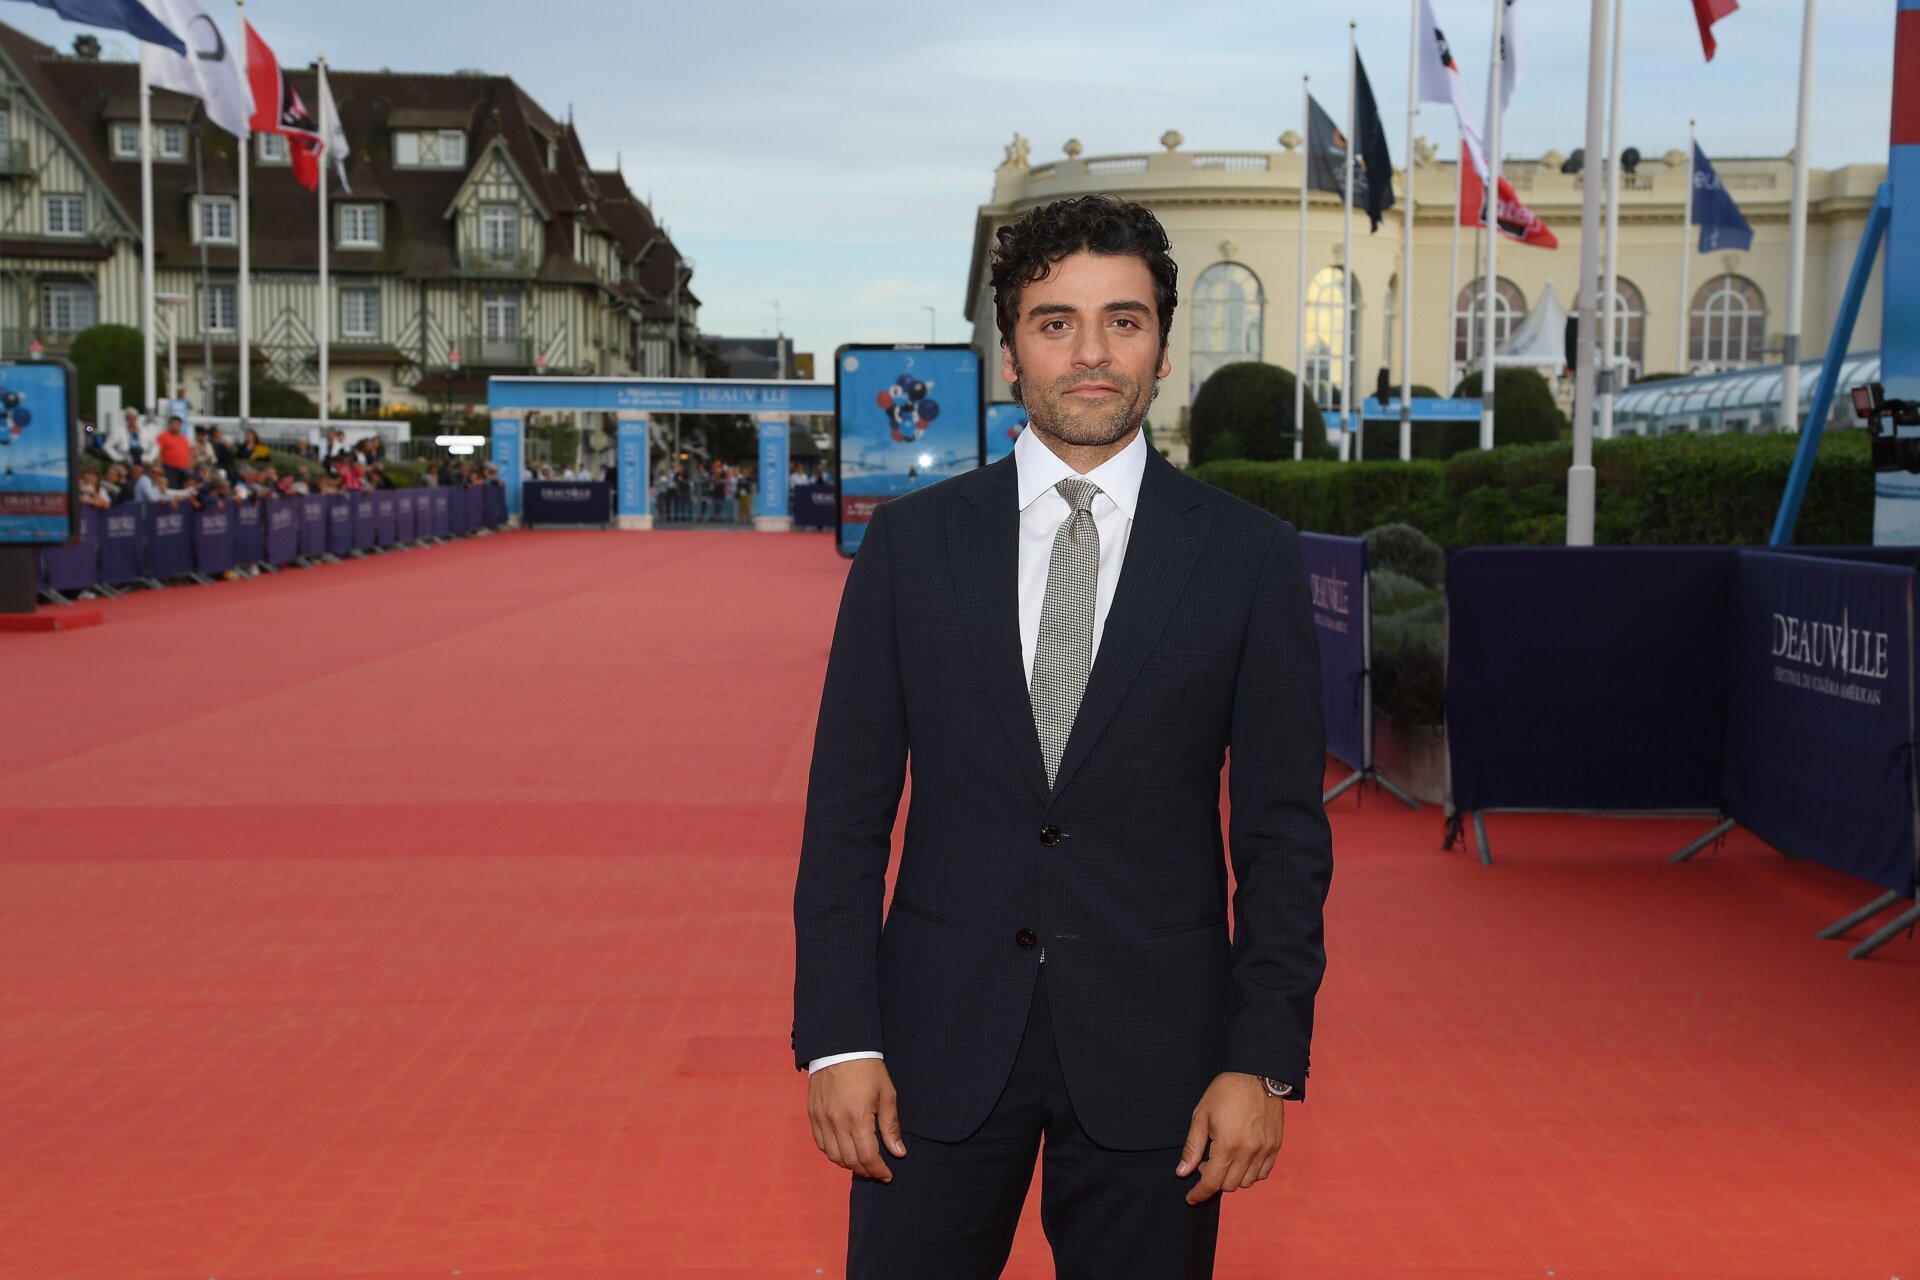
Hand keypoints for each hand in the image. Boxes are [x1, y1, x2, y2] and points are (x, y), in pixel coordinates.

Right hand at [807, 1057, 906, 1181]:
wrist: (840, 1047)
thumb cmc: (868, 1069)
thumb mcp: (886, 1094)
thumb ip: (891, 1126)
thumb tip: (898, 1153)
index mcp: (858, 1117)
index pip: (868, 1157)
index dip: (879, 1170)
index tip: (888, 1175)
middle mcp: (837, 1121)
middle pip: (850, 1161)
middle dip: (866, 1171)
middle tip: (877, 1171)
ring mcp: (822, 1119)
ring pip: (833, 1156)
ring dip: (849, 1164)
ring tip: (862, 1162)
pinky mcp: (813, 1114)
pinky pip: (821, 1144)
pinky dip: (833, 1153)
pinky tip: (844, 1150)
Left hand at [1175, 1073, 1284, 1204]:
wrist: (1256, 1073)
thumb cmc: (1225, 1091)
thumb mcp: (1201, 1116)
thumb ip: (1192, 1147)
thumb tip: (1182, 1172)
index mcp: (1228, 1145)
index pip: (1212, 1182)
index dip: (1199, 1193)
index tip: (1191, 1198)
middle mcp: (1249, 1152)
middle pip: (1230, 1185)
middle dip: (1214, 1181)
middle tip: (1207, 1164)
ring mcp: (1265, 1150)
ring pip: (1247, 1182)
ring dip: (1233, 1178)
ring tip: (1224, 1159)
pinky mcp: (1275, 1145)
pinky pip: (1263, 1172)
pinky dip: (1250, 1173)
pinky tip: (1241, 1159)